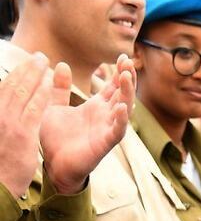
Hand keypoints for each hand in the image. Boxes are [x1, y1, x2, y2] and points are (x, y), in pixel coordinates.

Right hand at [0, 52, 55, 195]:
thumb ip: (4, 118)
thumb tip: (9, 107)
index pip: (2, 88)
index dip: (16, 74)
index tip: (26, 65)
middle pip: (11, 84)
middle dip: (25, 68)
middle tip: (38, 57)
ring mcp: (7, 123)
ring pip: (21, 91)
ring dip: (33, 74)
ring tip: (43, 62)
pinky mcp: (21, 133)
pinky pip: (33, 107)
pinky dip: (40, 93)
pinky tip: (48, 83)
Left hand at [40, 54, 134, 193]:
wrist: (53, 164)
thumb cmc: (55, 139)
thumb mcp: (54, 107)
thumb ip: (59, 88)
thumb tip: (61, 64)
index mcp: (95, 107)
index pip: (113, 87)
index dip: (119, 72)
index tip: (122, 56)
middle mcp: (105, 117)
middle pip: (122, 94)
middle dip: (127, 78)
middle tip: (128, 61)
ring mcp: (106, 130)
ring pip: (124, 110)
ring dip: (127, 94)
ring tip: (127, 77)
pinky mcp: (104, 144)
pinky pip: (117, 131)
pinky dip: (121, 120)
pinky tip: (121, 107)